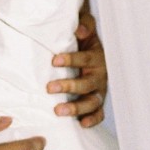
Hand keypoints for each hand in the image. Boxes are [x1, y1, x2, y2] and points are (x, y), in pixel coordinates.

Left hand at [48, 6, 107, 128]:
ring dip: (76, 107)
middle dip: (68, 86)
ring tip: (58, 110)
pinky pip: (99, 114)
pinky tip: (82, 124)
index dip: (71, 60)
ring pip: (92, 101)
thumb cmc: (83, 38)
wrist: (90, 48)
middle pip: (87, 83)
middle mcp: (100, 75)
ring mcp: (99, 90)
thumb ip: (84, 25)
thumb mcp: (85, 27)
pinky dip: (93, 120)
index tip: (54, 60)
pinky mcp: (97, 102)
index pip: (85, 58)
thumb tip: (79, 30)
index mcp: (97, 56)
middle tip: (49, 88)